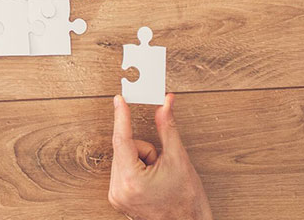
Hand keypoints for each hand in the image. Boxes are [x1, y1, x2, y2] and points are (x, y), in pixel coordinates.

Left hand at [109, 94, 212, 219]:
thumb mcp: (178, 160)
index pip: (122, 139)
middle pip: (124, 149)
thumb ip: (167, 129)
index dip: (121, 117)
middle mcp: (118, 190)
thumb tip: (165, 105)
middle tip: (161, 166)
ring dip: (141, 161)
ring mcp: (116, 196)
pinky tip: (151, 182)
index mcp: (131, 180)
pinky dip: (136, 170)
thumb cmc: (187, 202)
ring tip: (158, 178)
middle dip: (145, 151)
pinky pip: (122, 171)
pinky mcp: (117, 199)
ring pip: (123, 158)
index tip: (119, 100)